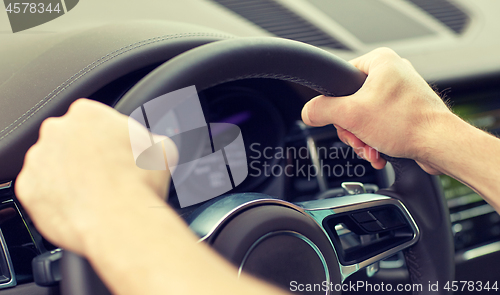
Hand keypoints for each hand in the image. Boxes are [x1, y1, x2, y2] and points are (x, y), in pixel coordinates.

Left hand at [15, 99, 177, 254]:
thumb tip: (154, 145)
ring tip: (94, 194)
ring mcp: (38, 160)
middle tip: (106, 174)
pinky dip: (57, 198)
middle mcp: (56, 131)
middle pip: (69, 139)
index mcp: (87, 114)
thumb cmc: (141, 184)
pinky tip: (80, 206)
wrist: (121, 221)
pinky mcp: (28, 189)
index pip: (93, 119)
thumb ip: (151, 140)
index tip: (115, 152)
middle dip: (84, 154)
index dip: (107, 138)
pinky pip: (42, 191)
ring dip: (68, 175)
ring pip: (52, 165)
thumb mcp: (162, 150)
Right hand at [302, 47, 453, 173]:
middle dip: (352, 128)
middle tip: (358, 137)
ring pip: (364, 117)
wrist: (440, 145)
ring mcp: (400, 92)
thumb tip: (308, 112)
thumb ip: (322, 111)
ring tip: (371, 149)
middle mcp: (392, 72)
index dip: (335, 104)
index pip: (340, 78)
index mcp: (379, 61)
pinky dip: (376, 141)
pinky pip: (380, 124)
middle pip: (351, 102)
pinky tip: (379, 152)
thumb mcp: (351, 115)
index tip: (341, 118)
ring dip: (362, 139)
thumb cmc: (407, 124)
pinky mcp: (406, 111)